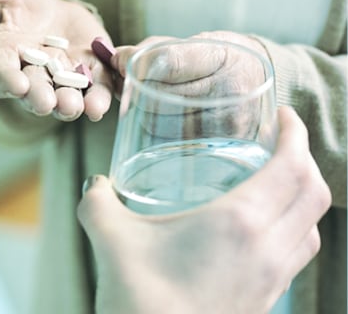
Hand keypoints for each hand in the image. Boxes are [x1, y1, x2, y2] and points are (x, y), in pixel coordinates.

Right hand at [0, 0, 113, 121]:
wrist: (51, 16)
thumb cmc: (18, 4)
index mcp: (2, 56)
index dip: (6, 79)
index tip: (14, 84)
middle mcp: (30, 75)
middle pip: (33, 90)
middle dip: (39, 98)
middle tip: (45, 103)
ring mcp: (61, 80)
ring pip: (64, 96)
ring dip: (69, 104)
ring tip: (75, 107)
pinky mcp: (90, 77)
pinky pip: (94, 92)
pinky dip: (98, 100)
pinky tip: (101, 106)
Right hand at [78, 106, 330, 313]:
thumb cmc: (141, 300)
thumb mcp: (111, 237)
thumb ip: (98, 201)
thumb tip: (95, 184)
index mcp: (240, 222)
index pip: (293, 167)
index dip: (296, 134)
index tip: (283, 117)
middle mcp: (268, 248)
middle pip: (316, 194)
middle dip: (305, 159)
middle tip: (279, 143)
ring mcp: (271, 280)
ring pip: (312, 228)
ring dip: (303, 198)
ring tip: (273, 184)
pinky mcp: (263, 302)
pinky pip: (295, 256)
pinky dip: (292, 231)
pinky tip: (255, 233)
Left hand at [111, 31, 270, 138]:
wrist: (259, 85)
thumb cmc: (218, 60)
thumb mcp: (194, 43)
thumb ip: (152, 49)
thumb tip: (113, 59)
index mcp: (222, 57)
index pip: (168, 61)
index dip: (135, 62)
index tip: (119, 60)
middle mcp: (229, 91)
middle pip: (157, 94)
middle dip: (136, 88)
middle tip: (132, 83)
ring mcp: (227, 123)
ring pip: (157, 121)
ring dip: (144, 111)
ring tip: (151, 100)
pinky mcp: (219, 147)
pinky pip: (167, 141)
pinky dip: (156, 129)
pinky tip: (165, 118)